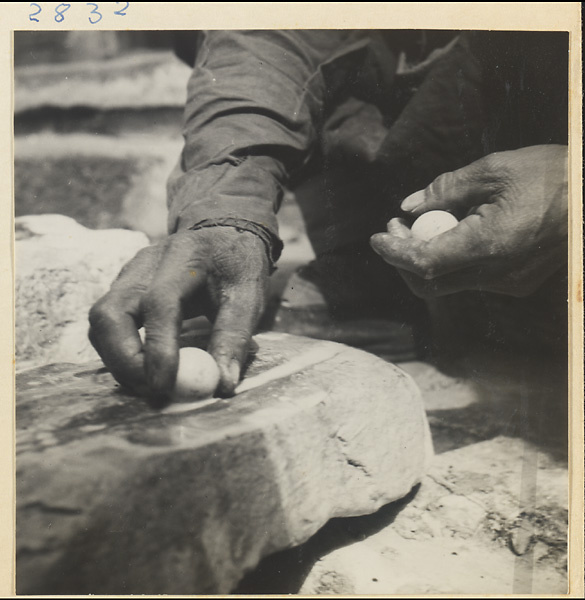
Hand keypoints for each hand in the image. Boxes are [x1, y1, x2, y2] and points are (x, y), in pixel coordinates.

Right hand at [88, 228, 269, 401]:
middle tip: (152, 390)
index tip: (165, 385)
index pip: (159, 301)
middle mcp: (144, 264)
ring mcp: (127, 276)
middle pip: (110, 312)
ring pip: (100, 322)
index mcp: (183, 256)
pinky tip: (143, 368)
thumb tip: (221, 385)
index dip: (158, 346)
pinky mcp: (121, 290)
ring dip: (117, 359)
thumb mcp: (248, 297)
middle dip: (124, 359)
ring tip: (150, 383)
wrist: (221, 236)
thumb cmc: (236, 267)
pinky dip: (118, 352)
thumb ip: (234, 337)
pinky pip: (105, 326)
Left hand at [370, 145, 567, 297]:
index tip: (376, 237)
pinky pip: (470, 278)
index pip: (425, 263)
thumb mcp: (494, 170)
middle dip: (403, 258)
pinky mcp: (516, 282)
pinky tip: (455, 230)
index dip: (394, 252)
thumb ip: (446, 189)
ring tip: (423, 222)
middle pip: (429, 283)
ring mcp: (508, 283)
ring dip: (426, 258)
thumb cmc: (552, 175)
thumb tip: (410, 206)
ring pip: (448, 283)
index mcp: (490, 245)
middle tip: (396, 226)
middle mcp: (497, 273)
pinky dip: (451, 259)